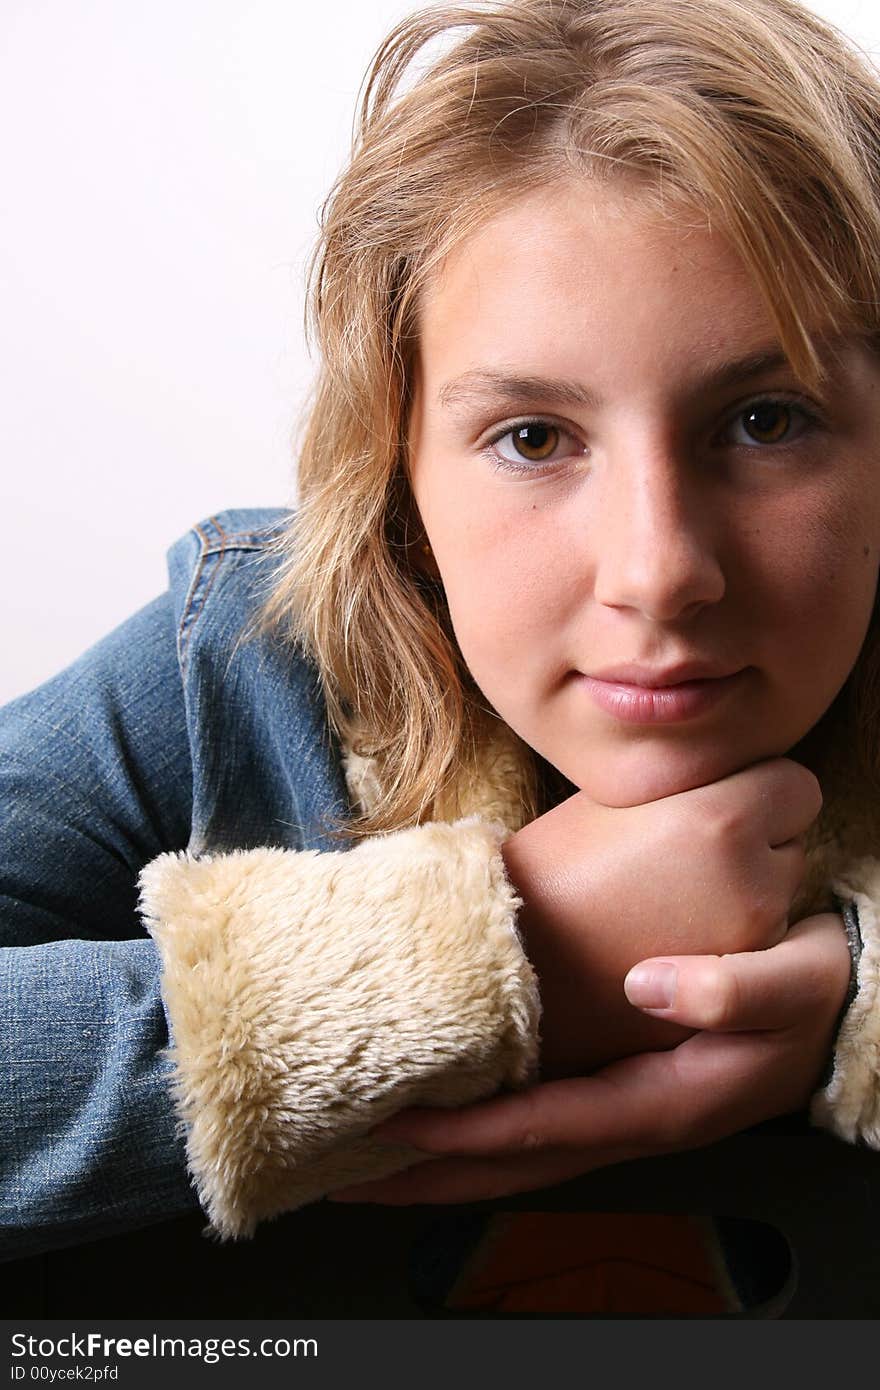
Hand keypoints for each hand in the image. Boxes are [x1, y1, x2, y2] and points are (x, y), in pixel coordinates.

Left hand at [330, 912, 850, 1204]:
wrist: (837, 1003)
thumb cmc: (813, 990)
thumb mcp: (794, 984)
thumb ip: (731, 991)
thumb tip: (647, 986)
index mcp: (662, 1101)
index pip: (543, 1127)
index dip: (467, 1133)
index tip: (395, 1125)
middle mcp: (632, 1123)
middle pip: (513, 1166)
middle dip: (426, 1177)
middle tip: (341, 1175)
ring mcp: (621, 1115)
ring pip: (517, 1156)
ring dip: (441, 1167)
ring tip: (365, 1160)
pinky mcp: (616, 1094)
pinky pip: (534, 1129)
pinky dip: (477, 1137)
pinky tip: (440, 1122)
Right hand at [502, 757, 821, 1073]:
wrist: (520, 959)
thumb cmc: (558, 866)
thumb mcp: (622, 795)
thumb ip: (692, 779)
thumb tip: (733, 771)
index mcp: (722, 815)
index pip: (796, 785)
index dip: (758, 790)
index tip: (717, 799)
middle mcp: (753, 877)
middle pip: (792, 837)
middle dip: (757, 837)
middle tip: (689, 849)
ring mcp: (752, 937)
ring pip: (782, 889)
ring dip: (750, 884)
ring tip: (676, 891)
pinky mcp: (737, 979)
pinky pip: (763, 938)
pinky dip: (735, 930)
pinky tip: (677, 929)